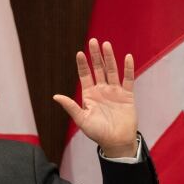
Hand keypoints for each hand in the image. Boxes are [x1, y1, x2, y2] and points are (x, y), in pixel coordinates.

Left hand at [53, 38, 137, 157]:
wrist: (116, 142)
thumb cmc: (97, 133)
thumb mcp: (81, 119)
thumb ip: (70, 106)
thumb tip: (55, 96)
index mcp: (89, 95)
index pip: (85, 76)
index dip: (82, 65)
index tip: (79, 53)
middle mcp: (102, 90)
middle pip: (98, 69)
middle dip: (95, 55)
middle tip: (92, 41)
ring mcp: (115, 91)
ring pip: (111, 71)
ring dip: (109, 58)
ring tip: (106, 44)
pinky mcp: (127, 95)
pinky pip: (128, 79)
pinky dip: (128, 68)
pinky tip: (127, 57)